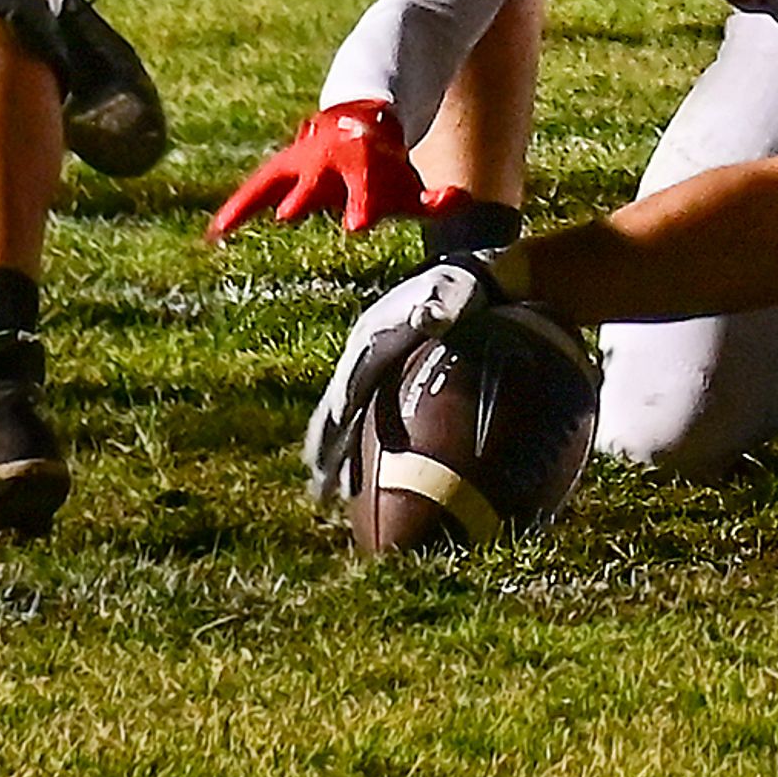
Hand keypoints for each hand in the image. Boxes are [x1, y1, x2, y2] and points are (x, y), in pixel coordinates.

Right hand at [211, 99, 427, 240]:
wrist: (360, 118)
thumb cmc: (388, 162)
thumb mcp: (411, 180)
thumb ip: (434, 200)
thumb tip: (457, 200)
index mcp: (364, 162)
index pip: (363, 185)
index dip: (362, 202)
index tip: (357, 225)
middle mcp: (327, 161)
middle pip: (313, 183)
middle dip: (305, 198)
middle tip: (288, 215)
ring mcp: (300, 162)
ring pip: (274, 180)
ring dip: (253, 202)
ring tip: (224, 227)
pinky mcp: (280, 167)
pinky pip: (254, 189)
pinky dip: (235, 209)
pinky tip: (212, 235)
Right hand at [304, 257, 503, 504]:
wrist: (460, 280)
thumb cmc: (457, 288)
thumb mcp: (450, 290)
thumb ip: (439, 303)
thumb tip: (429, 316)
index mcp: (371, 338)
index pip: (352, 380)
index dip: (342, 409)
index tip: (332, 441)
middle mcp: (362, 359)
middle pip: (335, 409)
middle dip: (324, 447)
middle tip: (317, 488)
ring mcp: (369, 372)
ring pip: (342, 421)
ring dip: (333, 455)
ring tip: (325, 496)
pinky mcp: (382, 384)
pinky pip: (362, 422)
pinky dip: (355, 448)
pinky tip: (358, 482)